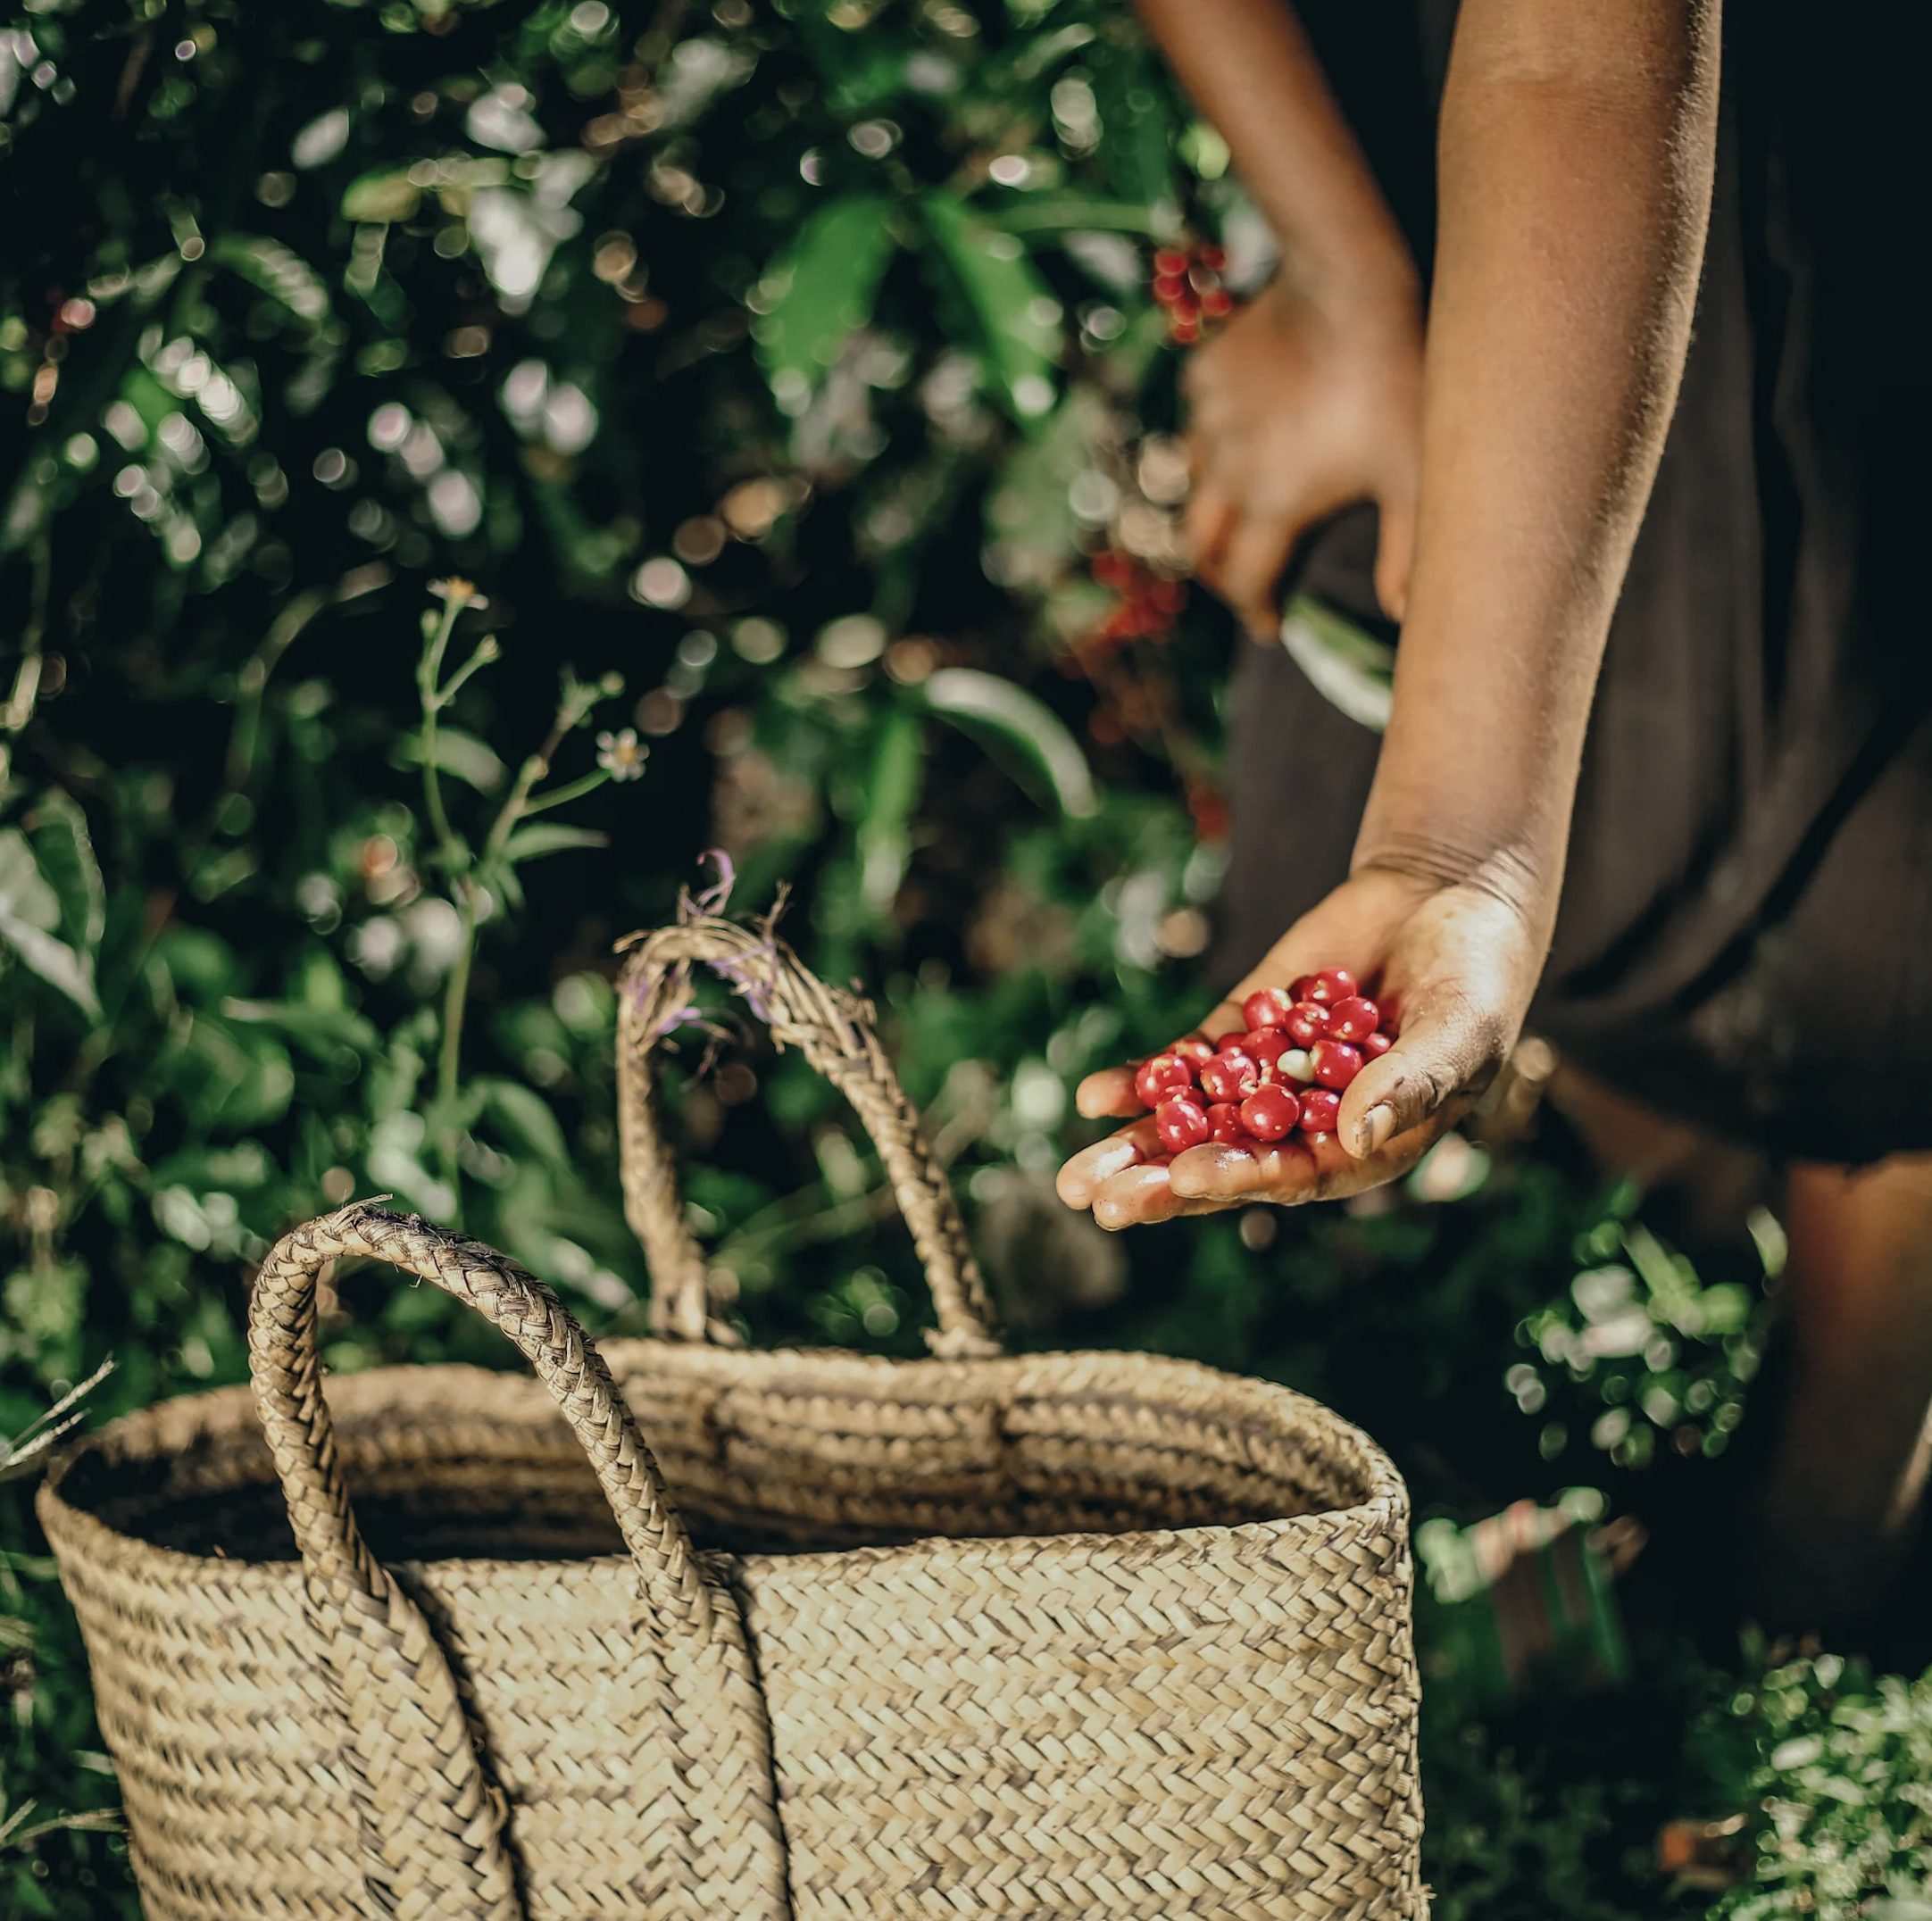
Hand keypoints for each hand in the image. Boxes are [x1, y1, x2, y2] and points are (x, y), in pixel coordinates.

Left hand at [1055, 866, 1545, 1228]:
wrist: (1447, 899)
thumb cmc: (1477, 978)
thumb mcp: (1457, 1030)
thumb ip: (1409, 1082)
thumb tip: (1353, 1133)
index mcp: (1363, 1147)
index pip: (1292, 1175)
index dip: (1238, 1177)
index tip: (1186, 1178)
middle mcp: (1306, 1126)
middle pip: (1225, 1162)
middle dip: (1162, 1185)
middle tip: (1099, 1203)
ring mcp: (1267, 1080)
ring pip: (1191, 1124)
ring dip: (1135, 1148)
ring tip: (1075, 1178)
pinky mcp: (1241, 1032)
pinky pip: (1185, 1066)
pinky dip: (1143, 1082)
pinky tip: (1094, 1097)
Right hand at [1185, 270, 1422, 637]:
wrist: (1348, 283)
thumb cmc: (1394, 381)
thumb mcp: (1414, 475)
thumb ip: (1407, 553)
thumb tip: (1402, 616)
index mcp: (1273, 506)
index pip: (1245, 583)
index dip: (1257, 612)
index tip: (1271, 626)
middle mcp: (1227, 473)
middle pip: (1201, 547)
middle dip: (1221, 574)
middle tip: (1246, 579)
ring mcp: (1209, 422)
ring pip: (1194, 485)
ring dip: (1214, 510)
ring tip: (1244, 510)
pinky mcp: (1204, 375)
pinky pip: (1199, 424)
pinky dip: (1216, 444)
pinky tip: (1243, 433)